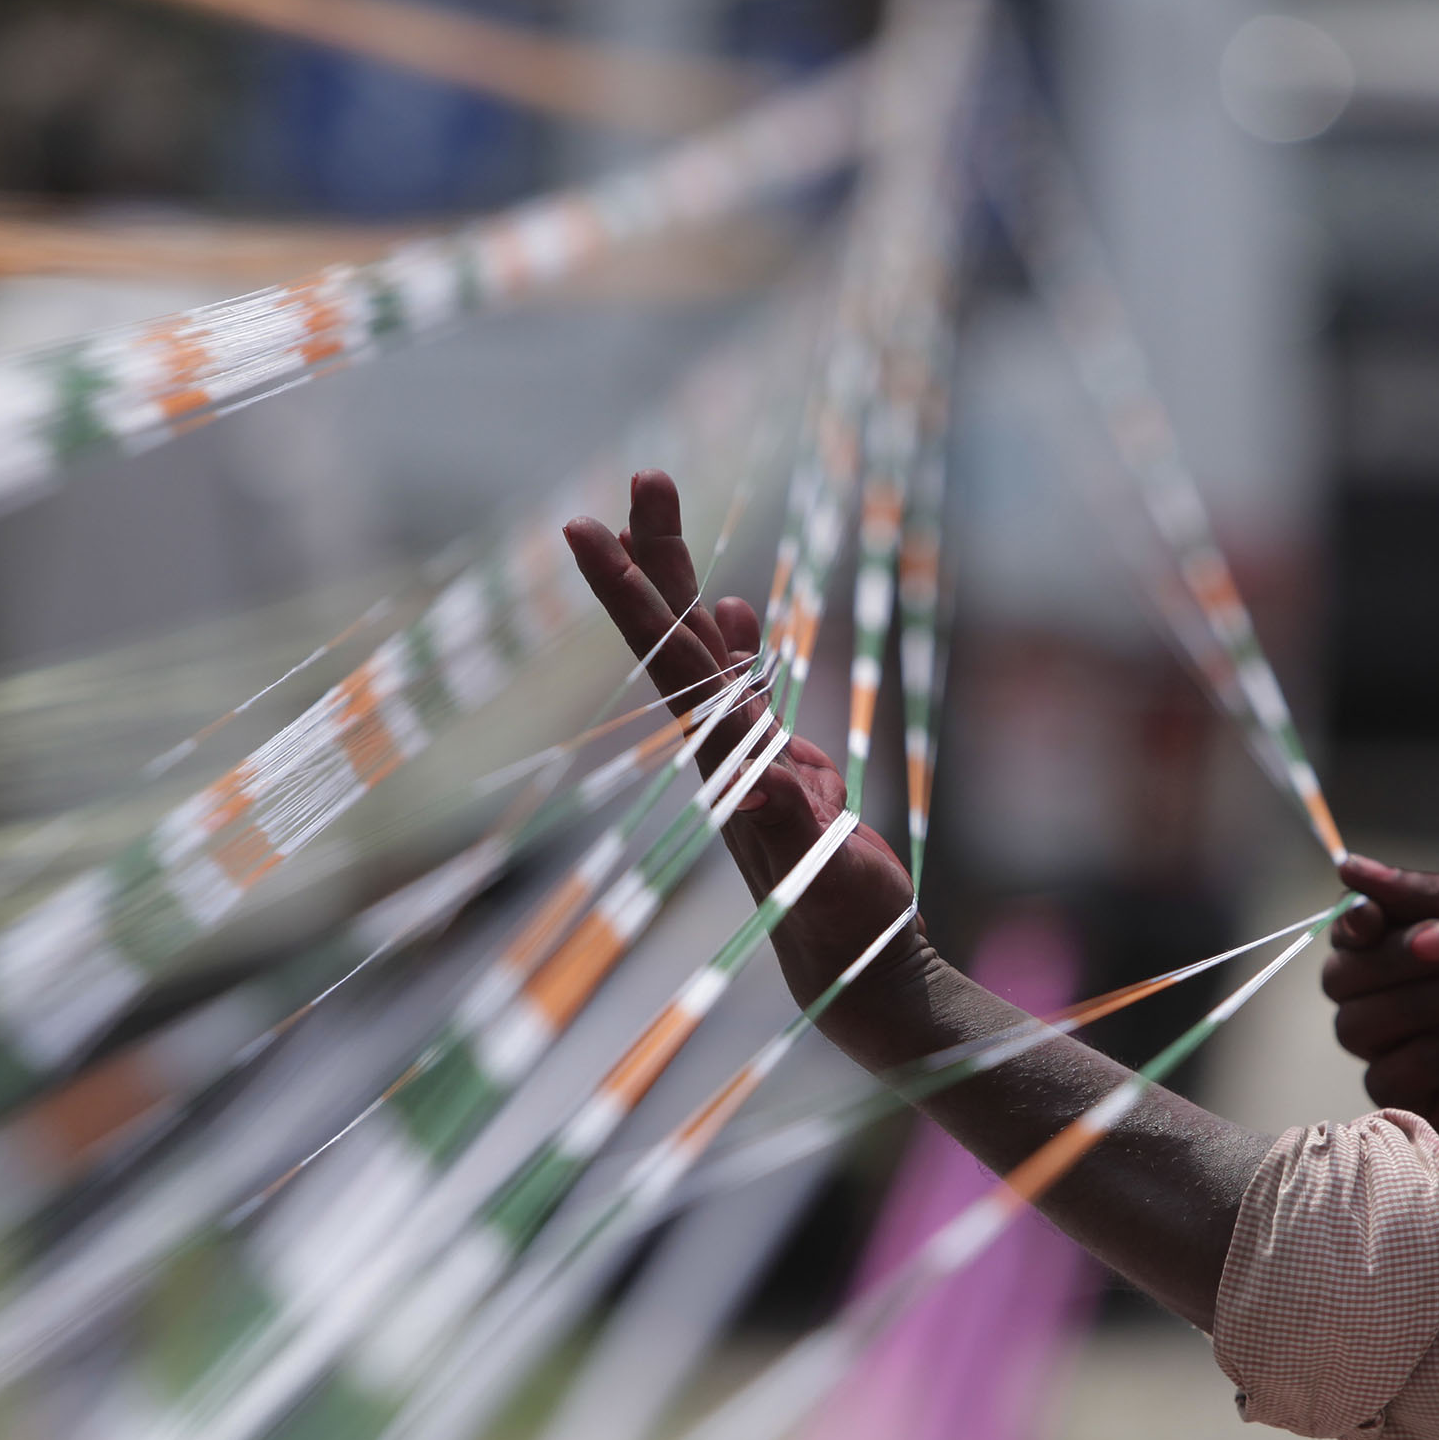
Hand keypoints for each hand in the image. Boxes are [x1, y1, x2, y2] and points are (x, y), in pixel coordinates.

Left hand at [561, 472, 920, 1006]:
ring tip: (657, 510)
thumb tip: (770, 777)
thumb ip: (795, 826)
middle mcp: (725, 745)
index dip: (632, 591)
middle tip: (645, 476)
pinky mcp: (778, 765)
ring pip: (707, 651)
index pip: (673, 657)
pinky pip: (748, 688)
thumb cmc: (841, 924)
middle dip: (660, 553)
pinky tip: (734, 611)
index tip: (587, 529)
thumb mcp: (822, 876)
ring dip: (686, 582)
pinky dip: (737, 644)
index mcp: (728, 757)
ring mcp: (748, 752)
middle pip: (681, 633)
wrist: (851, 963)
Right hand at [1321, 856, 1438, 1134]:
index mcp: (1417, 946)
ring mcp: (1413, 1053)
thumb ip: (1428, 889)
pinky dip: (1425, 1054)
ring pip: (1355, 1029)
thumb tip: (1346, 867)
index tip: (1376, 917)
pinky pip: (1384, 1081)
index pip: (1347, 936)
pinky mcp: (1429, 1105)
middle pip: (1340, 982)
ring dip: (1415, 1003)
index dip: (1351, 924)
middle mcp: (1403, 999)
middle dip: (1393, 960)